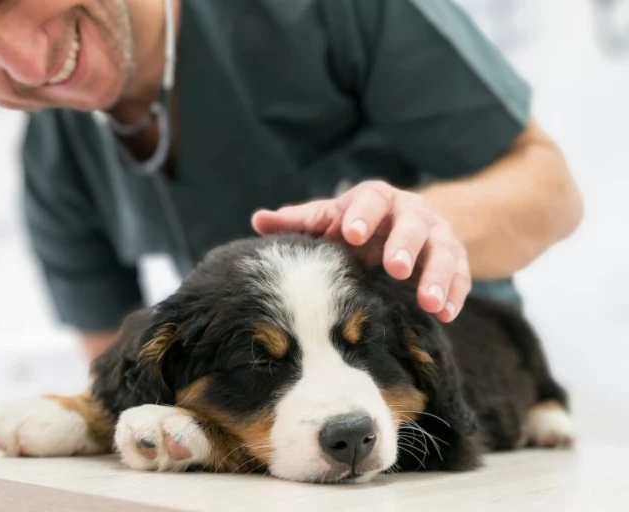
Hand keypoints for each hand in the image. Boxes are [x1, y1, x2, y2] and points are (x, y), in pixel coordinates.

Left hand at [251, 180, 469, 322]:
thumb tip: (258, 221)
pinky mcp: (457, 261)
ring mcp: (437, 236)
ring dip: (437, 277)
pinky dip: (456, 295)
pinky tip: (446, 315)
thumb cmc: (355, 225)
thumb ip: (298, 222)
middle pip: (413, 224)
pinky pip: (462, 277)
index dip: (362, 215)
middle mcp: (411, 213)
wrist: (406, 228)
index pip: (371, 200)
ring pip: (443, 252)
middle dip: (406, 245)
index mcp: (376, 199)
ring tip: (429, 302)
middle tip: (395, 267)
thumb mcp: (328, 220)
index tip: (351, 233)